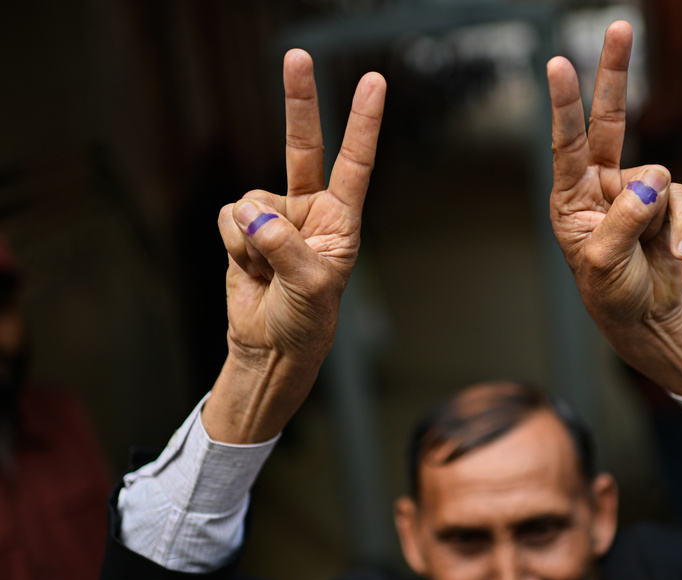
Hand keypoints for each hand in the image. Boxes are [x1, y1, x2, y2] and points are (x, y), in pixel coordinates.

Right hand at [205, 50, 385, 441]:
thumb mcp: (309, 288)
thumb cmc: (306, 321)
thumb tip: (253, 213)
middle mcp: (310, 210)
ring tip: (266, 270)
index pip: (356, 163)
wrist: (271, 345)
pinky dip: (233, 244)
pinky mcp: (244, 227)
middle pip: (303, 146)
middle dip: (299, 102)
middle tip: (298, 55)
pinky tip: (249, 266)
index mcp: (342, 221)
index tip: (374, 81)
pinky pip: (229, 217)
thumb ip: (284, 248)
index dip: (362, 123)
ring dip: (251, 240)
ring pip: (250, 200)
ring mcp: (276, 216)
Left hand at [547, 21, 681, 396]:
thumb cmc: (611, 291)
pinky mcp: (664, 202)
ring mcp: (634, 190)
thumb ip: (625, 218)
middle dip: (614, 75)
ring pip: (658, 176)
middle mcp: (599, 185)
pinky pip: (681, 198)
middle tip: (618, 26)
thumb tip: (651, 179)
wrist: (644, 314)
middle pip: (608, 120)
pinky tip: (676, 253)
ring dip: (660, 216)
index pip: (565, 143)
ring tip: (652, 249)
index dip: (564, 105)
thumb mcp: (606, 261)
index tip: (555, 64)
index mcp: (570, 198)